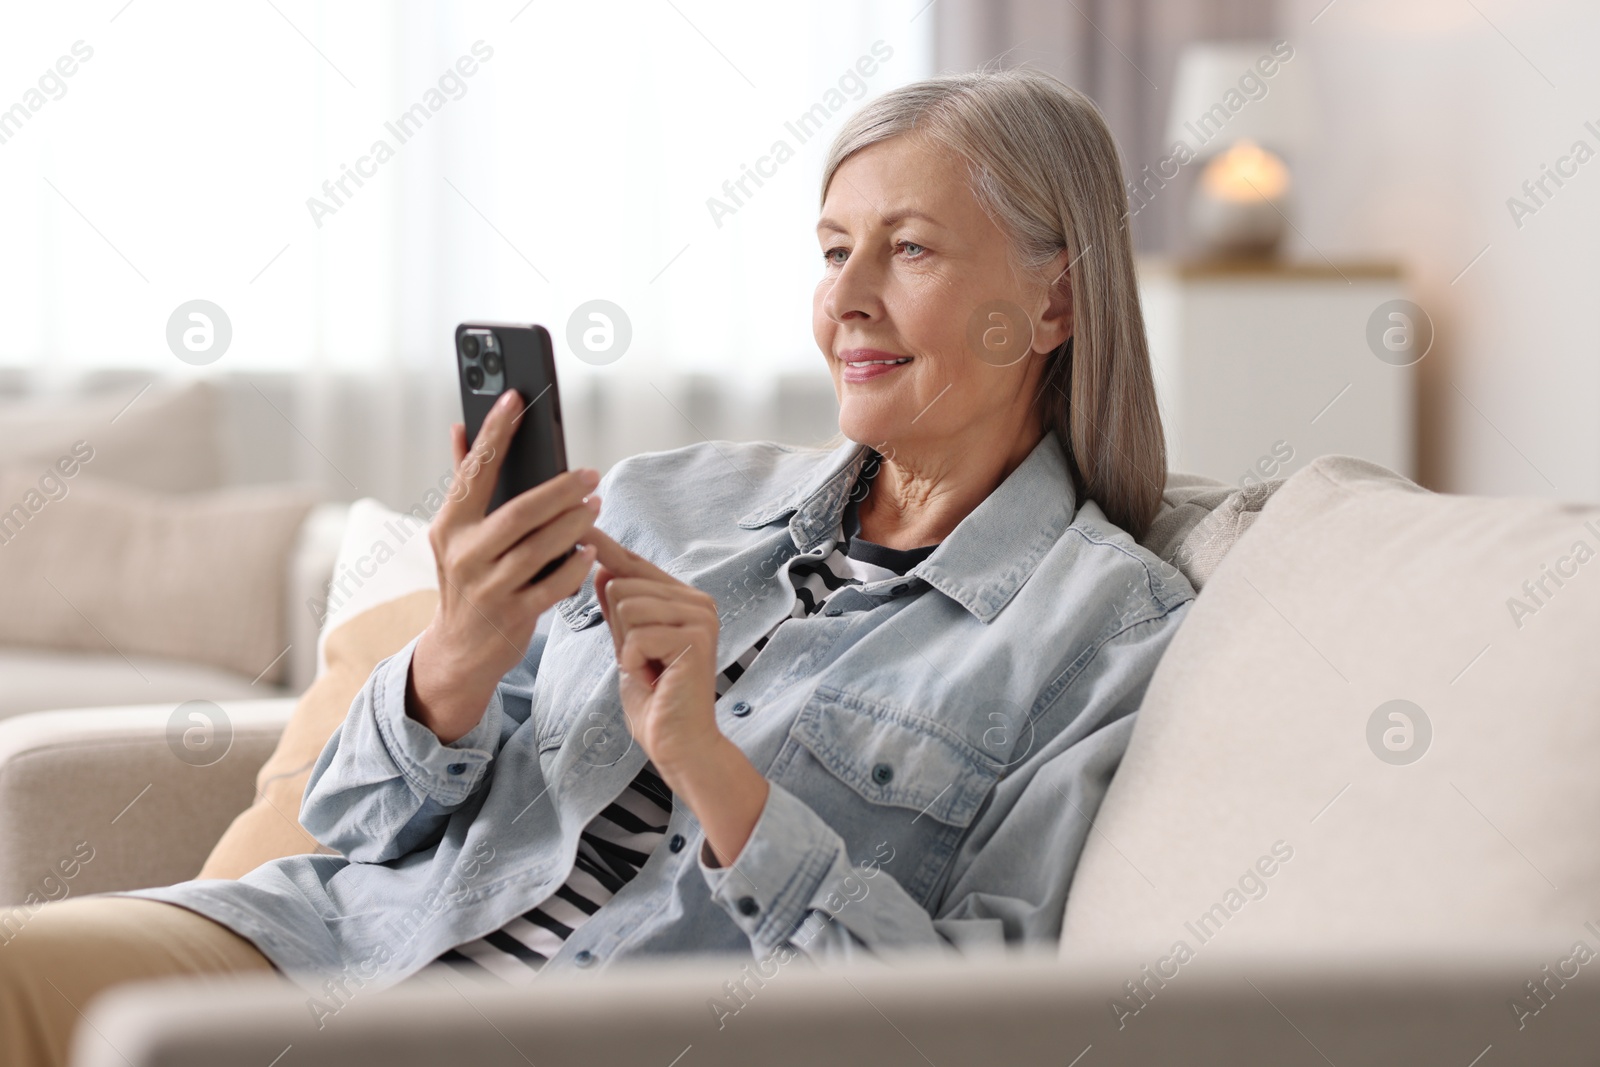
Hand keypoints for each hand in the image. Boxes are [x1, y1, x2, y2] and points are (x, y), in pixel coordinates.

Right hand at [408, 389, 601, 743]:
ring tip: (595, 505)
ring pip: (538, 548)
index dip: (494, 432)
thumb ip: (464, 481)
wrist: (459, 650)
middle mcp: (464, 554)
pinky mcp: (511, 616)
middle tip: (590, 474)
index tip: (515, 397)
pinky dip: (573, 568)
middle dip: (558, 489)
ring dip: (572, 525)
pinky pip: (551, 587)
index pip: (473, 470)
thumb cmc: (467, 578)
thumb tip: (460, 427)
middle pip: (518, 512)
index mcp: (449, 525)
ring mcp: (487, 587)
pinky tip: (589, 552)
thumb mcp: (455, 532)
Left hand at [589, 528, 721, 772]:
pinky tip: (653, 677)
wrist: (679, 742)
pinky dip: (634, 660)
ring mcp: (700, 617)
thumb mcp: (628, 646)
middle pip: (624, 583)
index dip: (604, 547)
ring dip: (626, 644)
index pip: (634, 564)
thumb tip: (602, 569)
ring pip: (628, 603)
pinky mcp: (696, 638)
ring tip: (650, 667)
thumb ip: (619, 609)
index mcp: (683, 599)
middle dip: (619, 626)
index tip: (578, 522)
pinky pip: (637, 633)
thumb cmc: (655, 698)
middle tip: (643, 660)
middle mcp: (697, 601)